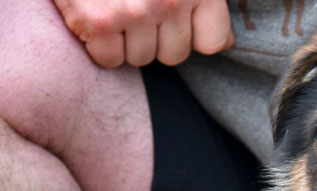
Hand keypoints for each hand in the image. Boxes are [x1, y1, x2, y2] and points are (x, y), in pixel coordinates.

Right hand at [54, 0, 233, 67]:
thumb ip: (202, 1)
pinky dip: (98, 42)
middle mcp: (170, 0)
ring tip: (113, 4)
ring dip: (126, 39)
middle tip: (135, 5)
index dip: (192, 34)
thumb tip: (222, 44)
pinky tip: (94, 12)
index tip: (175, 19)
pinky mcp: (99, 22)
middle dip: (156, 37)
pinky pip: (109, 58)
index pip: (212, 42)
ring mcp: (135, 12)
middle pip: (174, 55)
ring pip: (141, 58)